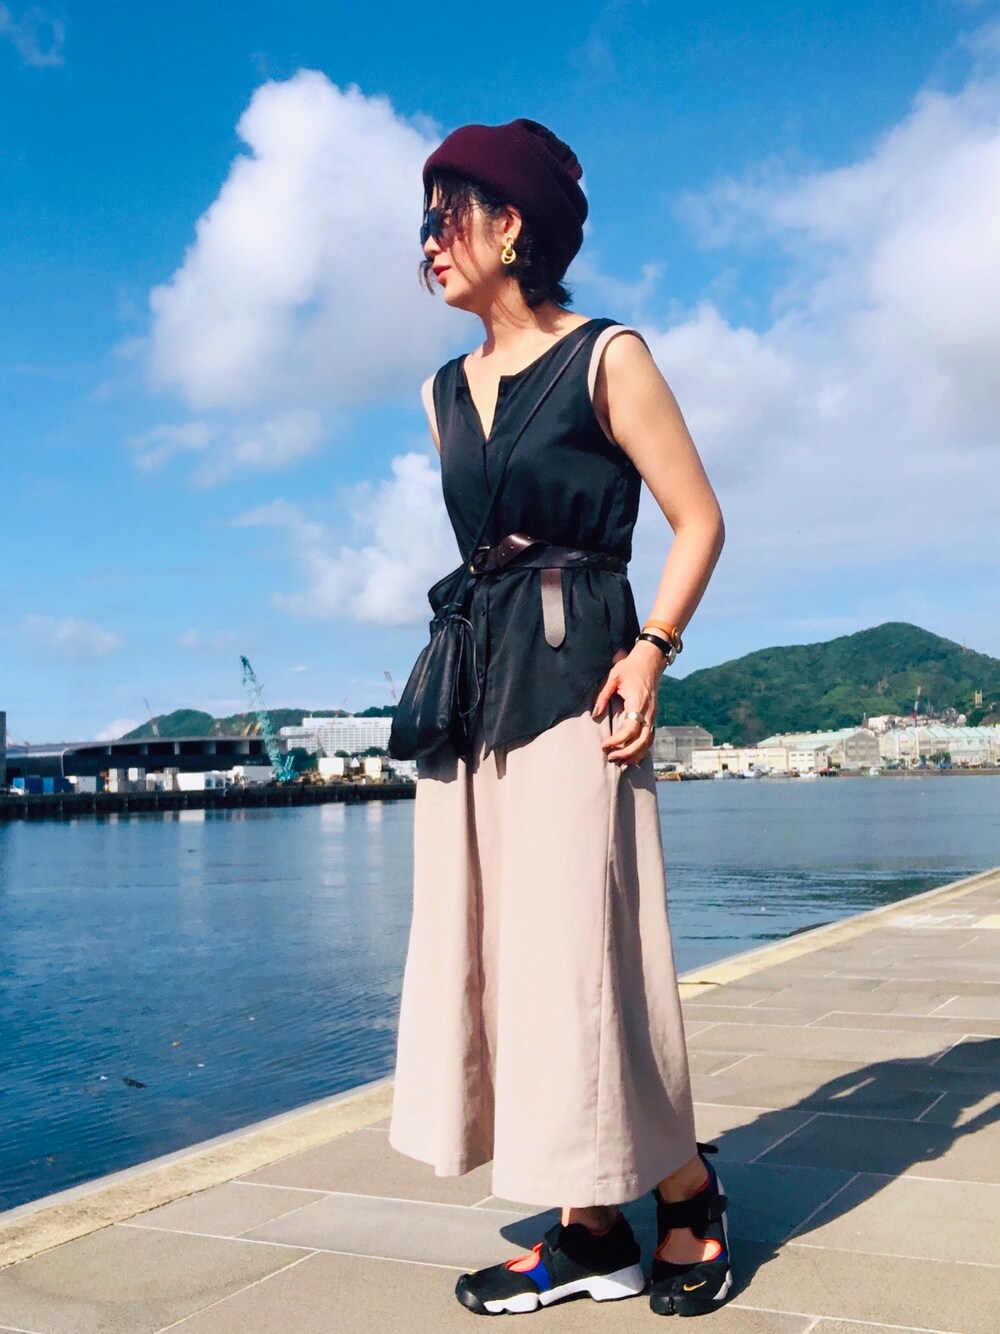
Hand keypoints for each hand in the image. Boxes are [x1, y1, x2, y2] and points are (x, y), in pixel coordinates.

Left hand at [592, 640, 663, 765]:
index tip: (604, 745)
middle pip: (642, 740)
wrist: (650, 661)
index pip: (631, 728)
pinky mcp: (653, 716)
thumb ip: (602, 696)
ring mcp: (653, 715)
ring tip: (620, 763)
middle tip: (610, 758)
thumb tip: (595, 715)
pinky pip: (650, 737)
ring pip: (648, 741)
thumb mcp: (612, 677)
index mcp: (638, 702)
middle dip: (627, 752)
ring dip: (635, 754)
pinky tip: (632, 758)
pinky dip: (642, 750)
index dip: (618, 740)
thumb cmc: (629, 667)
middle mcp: (649, 711)